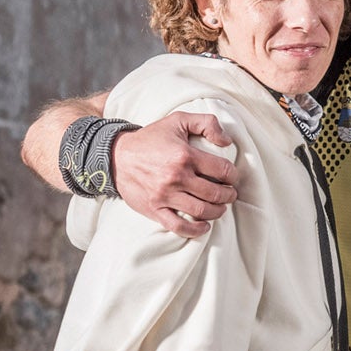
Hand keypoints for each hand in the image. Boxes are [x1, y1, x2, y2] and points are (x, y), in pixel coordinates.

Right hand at [115, 112, 237, 236]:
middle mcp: (176, 177)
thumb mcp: (178, 120)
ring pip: (201, 211)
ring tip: (220, 207)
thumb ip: (207, 123)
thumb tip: (227, 141)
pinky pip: (178, 226)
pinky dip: (195, 230)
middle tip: (230, 193)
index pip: (222, 170)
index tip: (232, 177)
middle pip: (215, 193)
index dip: (233, 175)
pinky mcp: (154, 209)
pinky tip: (204, 226)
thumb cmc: (150, 138)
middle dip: (229, 195)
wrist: (117, 156)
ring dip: (217, 211)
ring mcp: (165, 196)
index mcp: (184, 155)